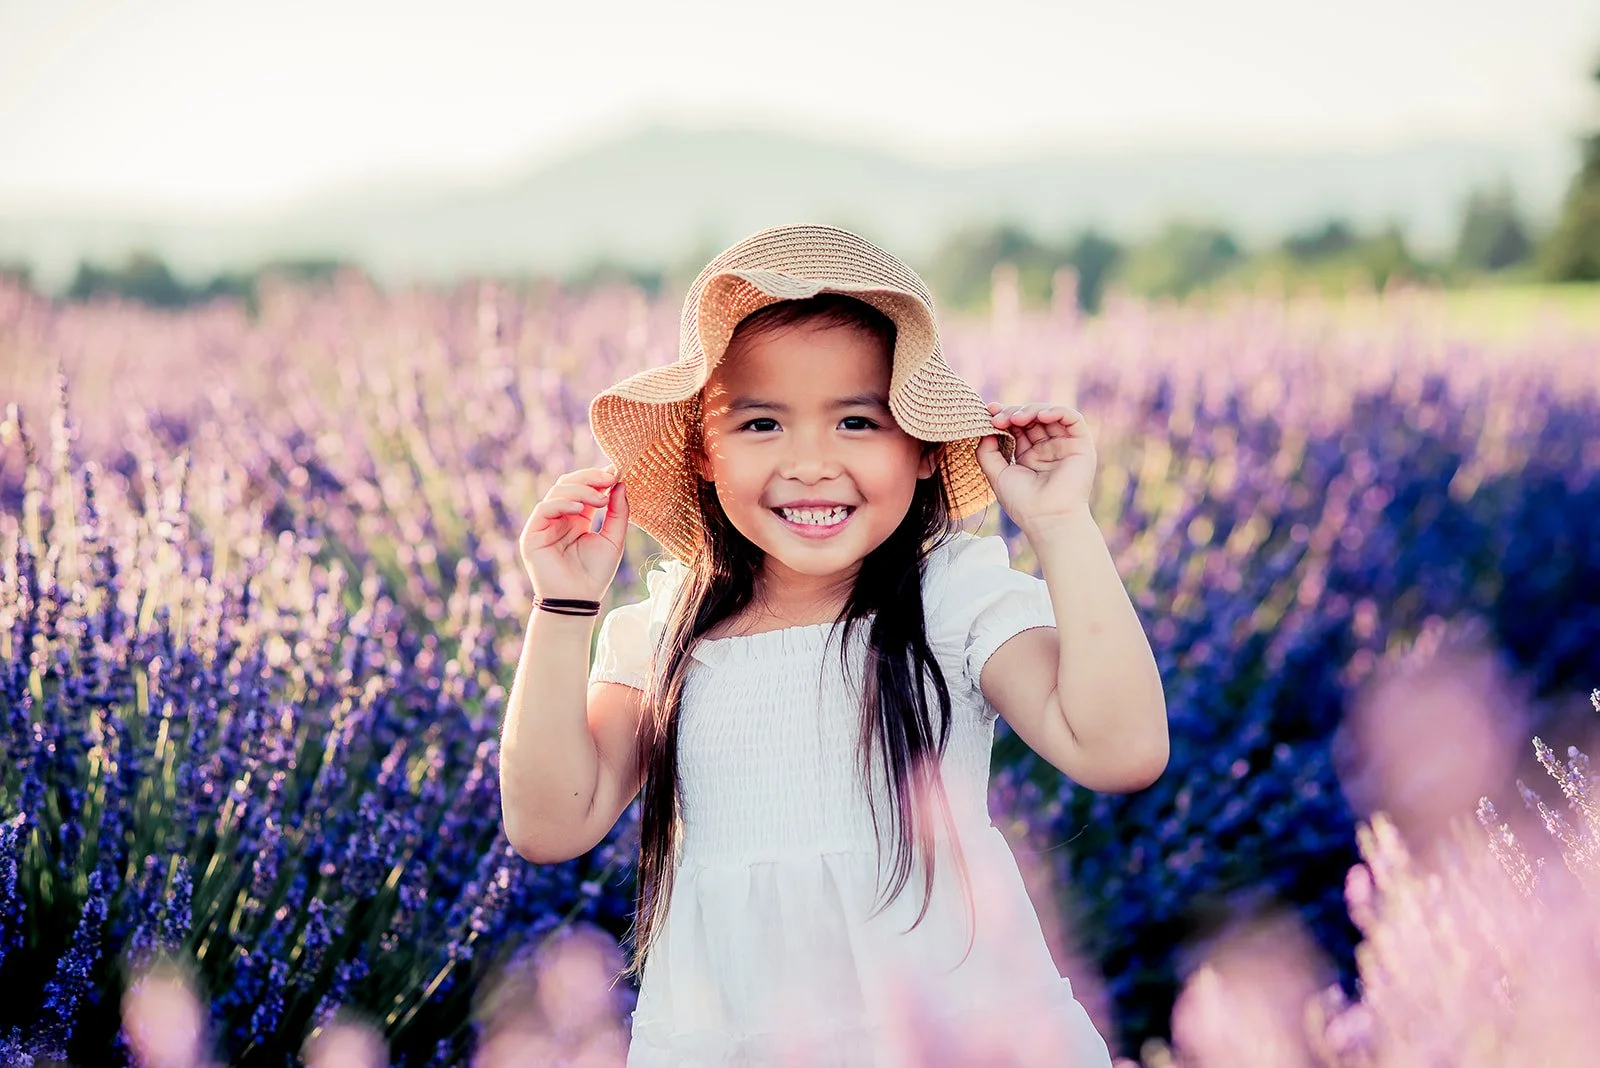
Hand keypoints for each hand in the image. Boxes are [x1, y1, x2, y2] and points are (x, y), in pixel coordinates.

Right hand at [519, 466, 628, 601]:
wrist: (578, 601)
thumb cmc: (595, 574)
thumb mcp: (613, 539)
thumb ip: (618, 512)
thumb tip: (620, 483)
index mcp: (576, 518)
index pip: (584, 488)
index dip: (598, 477)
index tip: (616, 470)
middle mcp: (559, 518)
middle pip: (569, 484)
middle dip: (590, 478)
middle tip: (609, 478)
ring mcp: (544, 525)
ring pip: (557, 492)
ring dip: (581, 491)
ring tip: (601, 498)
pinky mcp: (532, 534)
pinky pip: (544, 509)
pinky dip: (561, 504)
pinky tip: (579, 510)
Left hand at [975, 403, 1097, 532]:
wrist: (1048, 519)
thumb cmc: (1023, 503)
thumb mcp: (997, 475)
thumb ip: (987, 452)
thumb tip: (985, 430)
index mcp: (1029, 456)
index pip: (1017, 428)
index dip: (1004, 416)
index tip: (989, 412)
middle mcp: (1047, 449)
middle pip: (1031, 419)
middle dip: (1014, 412)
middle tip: (999, 418)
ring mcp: (1064, 446)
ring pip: (1049, 414)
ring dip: (1031, 410)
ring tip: (1016, 418)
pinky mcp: (1081, 445)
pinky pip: (1073, 418)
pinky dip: (1057, 411)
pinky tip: (1041, 416)